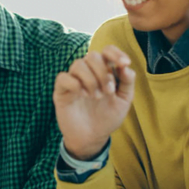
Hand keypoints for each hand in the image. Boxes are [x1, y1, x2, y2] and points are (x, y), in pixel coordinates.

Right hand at [53, 45, 135, 160]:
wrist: (92, 138)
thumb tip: (127, 67)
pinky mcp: (61, 90)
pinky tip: (81, 95)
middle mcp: (88, 72)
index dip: (115, 53)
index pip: (107, 51)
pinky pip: (63, 77)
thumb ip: (127, 83)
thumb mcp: (123, 101)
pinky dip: (74, 84)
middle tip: (108, 92)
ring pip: (78, 64)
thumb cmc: (107, 117)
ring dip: (90, 80)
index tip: (124, 63)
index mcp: (104, 71)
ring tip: (96, 97)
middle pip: (92, 55)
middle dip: (103, 72)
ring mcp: (74, 80)